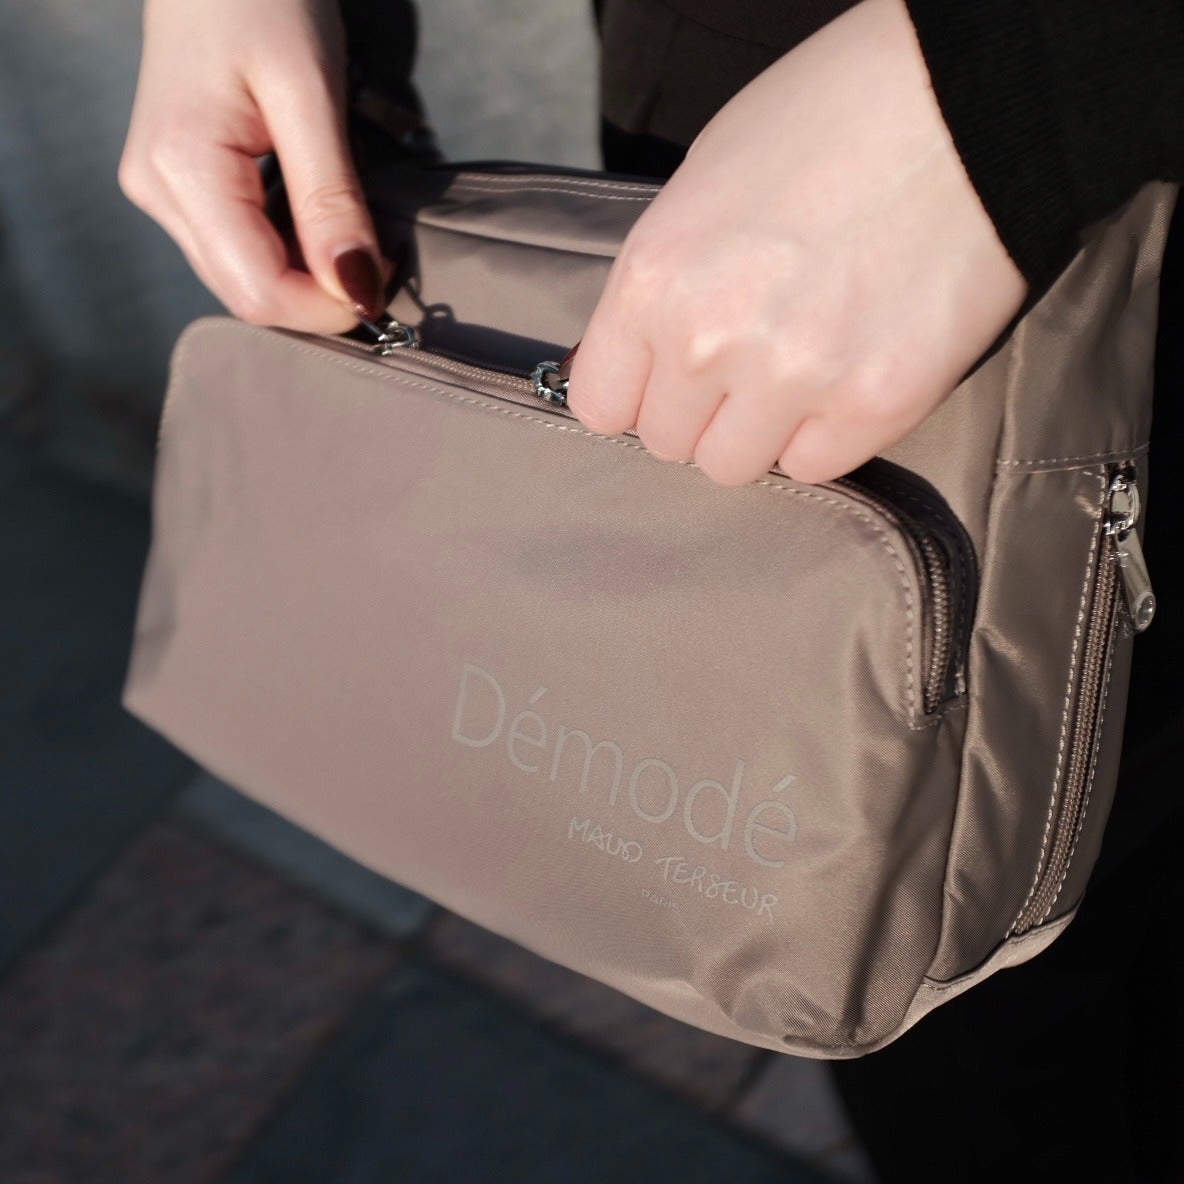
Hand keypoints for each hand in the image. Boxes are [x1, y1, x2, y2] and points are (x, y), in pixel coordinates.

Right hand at [118, 0, 388, 332]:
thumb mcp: (311, 95)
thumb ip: (331, 201)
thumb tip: (357, 291)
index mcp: (182, 170)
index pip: (258, 292)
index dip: (328, 306)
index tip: (384, 279)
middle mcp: (159, 193)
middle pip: (248, 294)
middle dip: (320, 295)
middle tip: (378, 258)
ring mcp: (162, 191)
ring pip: (244, 277)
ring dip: (307, 276)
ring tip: (351, 230)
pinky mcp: (178, 185)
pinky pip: (240, 248)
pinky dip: (290, 251)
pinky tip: (319, 218)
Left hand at [564, 0, 1027, 485]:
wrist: (967, 101)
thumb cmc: (826, 121)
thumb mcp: (701, 185)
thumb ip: (657, 290)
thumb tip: (620, 365)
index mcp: (654, 278)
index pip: (600, 407)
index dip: (635, 395)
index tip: (664, 380)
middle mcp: (709, 342)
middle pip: (668, 443)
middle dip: (700, 410)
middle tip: (747, 359)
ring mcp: (793, 379)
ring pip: (733, 467)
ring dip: (756, 431)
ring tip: (799, 368)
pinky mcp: (874, 405)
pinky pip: (814, 466)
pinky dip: (823, 434)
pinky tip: (846, 376)